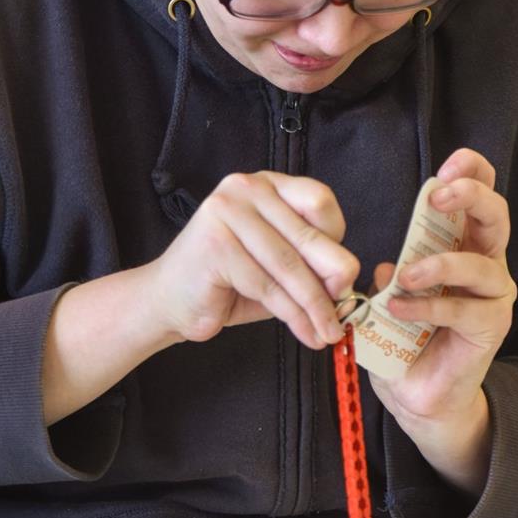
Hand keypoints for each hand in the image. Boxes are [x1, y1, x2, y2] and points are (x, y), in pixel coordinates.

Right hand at [148, 171, 359, 349]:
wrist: (169, 301)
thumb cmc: (227, 282)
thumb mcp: (277, 266)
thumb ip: (309, 265)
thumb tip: (348, 283)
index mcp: (266, 184)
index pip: (319, 200)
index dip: (337, 241)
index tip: (343, 277)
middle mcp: (245, 188)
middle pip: (306, 235)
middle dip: (333, 281)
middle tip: (347, 312)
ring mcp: (227, 211)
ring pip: (289, 266)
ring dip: (314, 306)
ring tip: (327, 332)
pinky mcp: (216, 243)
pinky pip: (267, 285)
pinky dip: (292, 315)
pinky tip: (304, 332)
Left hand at [368, 149, 515, 488]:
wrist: (417, 395)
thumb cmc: (406, 337)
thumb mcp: (390, 293)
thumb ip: (390, 270)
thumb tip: (384, 261)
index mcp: (464, 245)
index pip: (479, 198)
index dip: (472, 173)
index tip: (449, 163)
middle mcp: (486, 264)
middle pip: (496, 216)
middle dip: (470, 196)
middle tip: (436, 195)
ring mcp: (493, 296)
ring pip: (481, 264)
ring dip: (439, 263)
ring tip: (404, 275)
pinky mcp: (490, 328)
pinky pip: (463, 308)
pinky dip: (428, 306)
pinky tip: (398, 307)